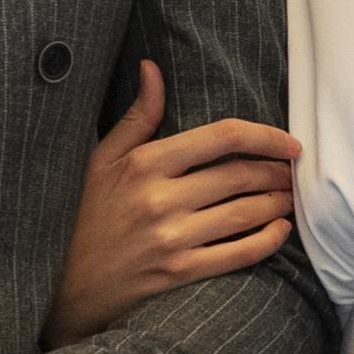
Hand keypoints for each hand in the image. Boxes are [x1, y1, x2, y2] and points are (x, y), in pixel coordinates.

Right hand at [49, 63, 299, 342]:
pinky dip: (267, 240)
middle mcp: (161, 199)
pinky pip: (237, 255)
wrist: (60, 284)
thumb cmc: (81, 214)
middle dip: (276, 171)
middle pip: (241, 176)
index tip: (289, 142)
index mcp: (145, 163)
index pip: (222, 137)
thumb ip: (137, 116)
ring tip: (290, 196)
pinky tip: (280, 230)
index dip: (265, 136)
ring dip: (277, 202)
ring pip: (245, 213)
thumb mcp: (100, 159)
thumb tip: (152, 68)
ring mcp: (171, 238)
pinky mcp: (178, 273)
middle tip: (293, 171)